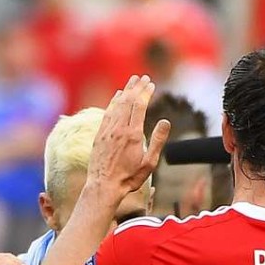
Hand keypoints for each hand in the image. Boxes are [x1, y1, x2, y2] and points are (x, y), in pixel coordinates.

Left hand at [86, 75, 170, 200]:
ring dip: (125, 91)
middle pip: (127, 101)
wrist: (103, 186)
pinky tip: (117, 97)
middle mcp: (118, 129)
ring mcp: (107, 131)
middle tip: (143, 77)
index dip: (145, 92)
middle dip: (136, 87)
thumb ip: (158, 141)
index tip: (151, 84)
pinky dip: (113, 102)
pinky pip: (107, 113)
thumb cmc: (129, 178)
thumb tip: (165, 121)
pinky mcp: (100, 135)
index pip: (139, 105)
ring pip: (116, 105)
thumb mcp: (149, 163)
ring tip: (132, 81)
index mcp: (132, 134)